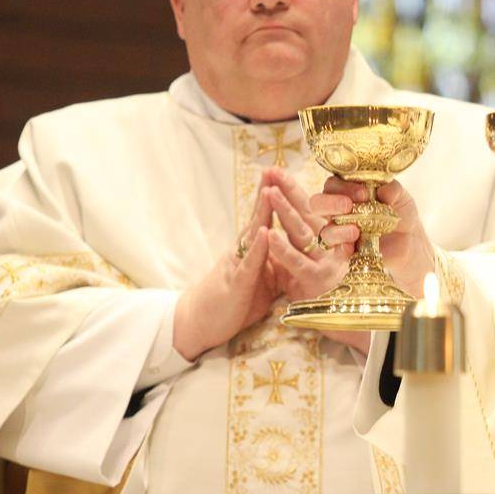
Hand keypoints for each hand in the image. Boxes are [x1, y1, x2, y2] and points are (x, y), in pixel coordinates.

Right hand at [173, 175, 278, 360]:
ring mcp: (239, 265)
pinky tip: (266, 232)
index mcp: (251, 251)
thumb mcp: (260, 280)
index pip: (264, 219)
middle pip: (258, 218)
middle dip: (268, 194)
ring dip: (263, 213)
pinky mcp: (238, 283)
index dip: (274, 199)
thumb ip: (274, 264)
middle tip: (275, 169)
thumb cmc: (233, 302)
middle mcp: (244, 252)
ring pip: (253, 235)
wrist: (199, 324)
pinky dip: (259, 248)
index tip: (283, 176)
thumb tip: (295, 254)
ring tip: (271, 190)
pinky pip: (250, 263)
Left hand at [262, 168, 352, 302]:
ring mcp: (326, 262)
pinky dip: (283, 249)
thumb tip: (295, 230)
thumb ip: (309, 251)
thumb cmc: (336, 297)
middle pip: (308, 213)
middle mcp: (331, 247)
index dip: (293, 189)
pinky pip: (298, 262)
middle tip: (273, 170)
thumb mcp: (320, 268)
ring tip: (269, 192)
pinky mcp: (319, 281)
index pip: (310, 210)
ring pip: (303, 233)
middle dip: (288, 190)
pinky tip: (269, 234)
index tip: (277, 171)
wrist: (356, 323)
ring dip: (285, 211)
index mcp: (328, 241)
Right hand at [310, 177, 435, 297]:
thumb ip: (394, 190)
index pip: (333, 184)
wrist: (410, 239)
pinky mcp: (345, 251)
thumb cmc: (400, 211)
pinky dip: (342, 248)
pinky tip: (352, 247)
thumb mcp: (402, 197)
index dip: (343, 187)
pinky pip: (335, 252)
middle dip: (329, 203)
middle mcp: (337, 210)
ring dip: (337, 230)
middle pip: (317, 203)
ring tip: (355, 230)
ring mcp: (339, 231)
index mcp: (347, 190)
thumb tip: (384, 191)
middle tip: (348, 206)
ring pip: (325, 230)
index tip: (363, 193)